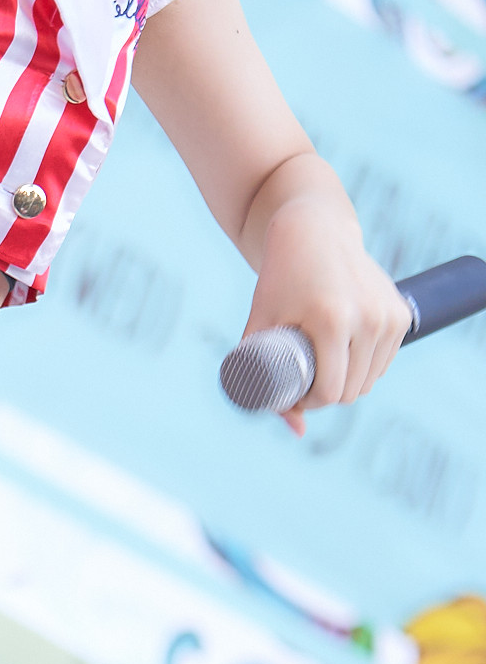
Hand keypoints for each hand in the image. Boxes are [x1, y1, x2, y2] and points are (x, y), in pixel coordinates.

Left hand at [245, 201, 413, 436]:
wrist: (314, 232)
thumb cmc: (279, 280)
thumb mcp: (261, 325)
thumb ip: (262, 379)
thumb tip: (296, 431)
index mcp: (332, 321)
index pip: (329, 392)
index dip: (308, 404)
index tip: (292, 395)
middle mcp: (367, 318)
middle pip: (351, 391)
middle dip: (326, 397)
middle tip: (302, 384)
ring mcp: (389, 315)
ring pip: (370, 380)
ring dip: (347, 385)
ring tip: (321, 370)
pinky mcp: (401, 313)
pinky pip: (384, 362)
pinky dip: (366, 369)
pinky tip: (344, 357)